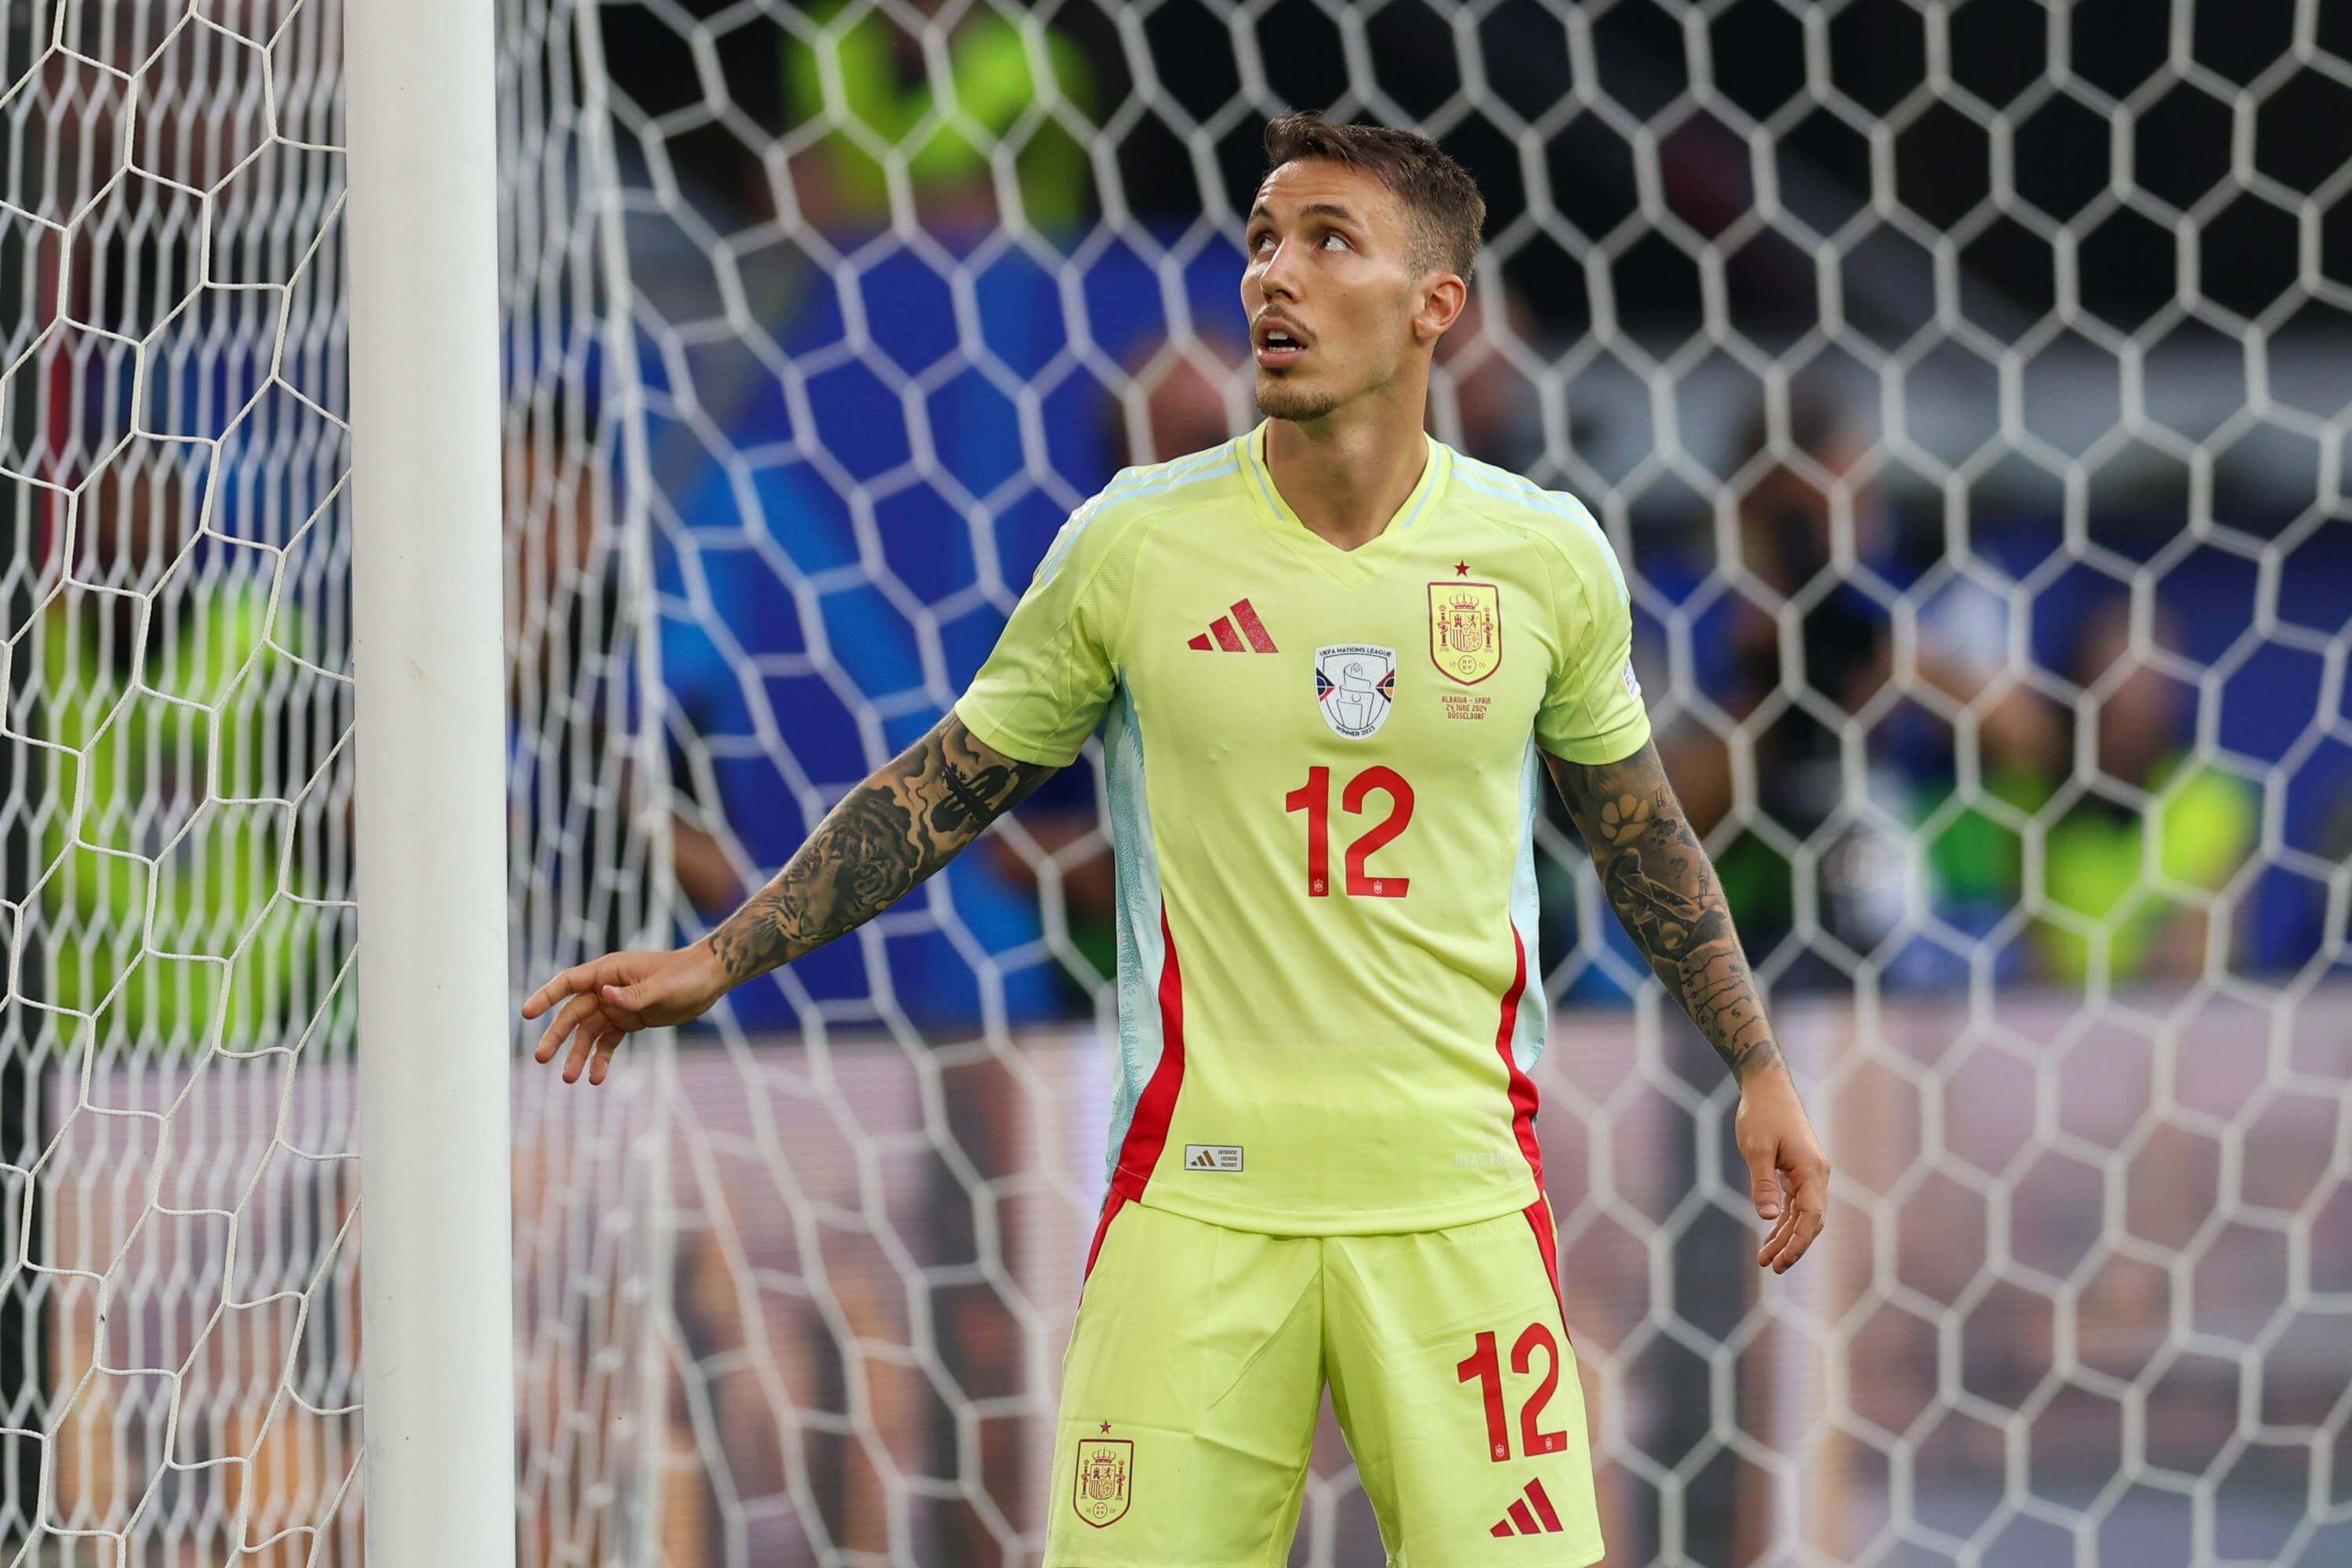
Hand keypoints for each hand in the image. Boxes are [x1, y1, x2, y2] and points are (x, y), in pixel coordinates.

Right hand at [521, 940, 728, 1085]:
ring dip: (577, 1054)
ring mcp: (617, 1005)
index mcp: (609, 971)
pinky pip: (608, 1041)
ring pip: (588, 1032)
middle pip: (573, 1013)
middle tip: (541, 1058)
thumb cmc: (685, 975)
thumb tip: (604, 994)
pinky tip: (596, 1077)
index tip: (527, 1013)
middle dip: (557, 1036)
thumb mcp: (662, 987)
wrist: (709, 980)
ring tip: (569, 1079)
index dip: (546, 996)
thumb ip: (633, 994)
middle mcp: (607, 988)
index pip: (569, 982)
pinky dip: (601, 1059)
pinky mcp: (629, 1021)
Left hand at [1735, 1068, 1829, 1272]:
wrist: (1767, 1086)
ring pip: (1801, 1214)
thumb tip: (1766, 1218)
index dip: (1798, 1242)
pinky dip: (1783, 1220)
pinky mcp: (1797, 1170)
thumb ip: (1763, 1183)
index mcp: (1812, 1170)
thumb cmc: (1761, 1114)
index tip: (1783, 1262)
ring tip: (1765, 1260)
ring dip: (1785, 1236)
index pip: (1811, 1216)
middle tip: (1772, 1267)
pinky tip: (1770, 1236)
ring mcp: (1808, 1173)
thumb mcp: (1756, 1149)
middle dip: (1793, 1246)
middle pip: (1810, 1220)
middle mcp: (1816, 1174)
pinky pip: (1794, 1202)